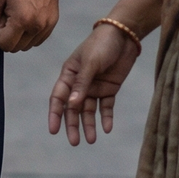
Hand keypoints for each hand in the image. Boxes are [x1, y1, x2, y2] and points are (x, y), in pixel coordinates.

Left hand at [0, 0, 58, 51]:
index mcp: (22, 20)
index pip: (5, 45)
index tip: (1, 16)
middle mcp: (37, 26)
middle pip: (16, 48)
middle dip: (9, 34)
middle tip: (10, 13)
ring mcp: (47, 25)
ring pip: (28, 45)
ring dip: (20, 35)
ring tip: (19, 13)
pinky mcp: (53, 22)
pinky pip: (38, 39)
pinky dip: (31, 33)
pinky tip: (28, 15)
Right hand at [47, 23, 140, 144]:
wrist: (124, 35)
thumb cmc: (102, 44)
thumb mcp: (90, 63)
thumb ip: (81, 84)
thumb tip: (71, 106)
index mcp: (69, 74)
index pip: (59, 97)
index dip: (55, 114)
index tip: (54, 131)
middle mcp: (80, 83)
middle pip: (73, 108)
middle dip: (73, 125)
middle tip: (75, 142)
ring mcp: (95, 87)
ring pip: (89, 110)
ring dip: (89, 124)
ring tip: (91, 140)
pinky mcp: (109, 89)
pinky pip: (106, 107)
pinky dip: (106, 118)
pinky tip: (106, 129)